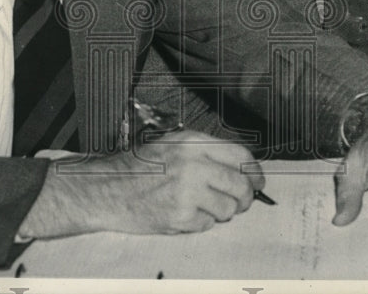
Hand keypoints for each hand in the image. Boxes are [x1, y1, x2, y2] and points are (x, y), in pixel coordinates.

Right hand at [19, 130, 263, 237]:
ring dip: (223, 212)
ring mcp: (187, 192)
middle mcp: (192, 164)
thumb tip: (243, 169)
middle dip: (245, 196)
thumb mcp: (172, 144)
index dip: (254, 171)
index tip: (258, 181)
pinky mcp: (180, 217)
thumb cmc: (141, 167)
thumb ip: (206, 152)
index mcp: (192, 142)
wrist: (108, 189)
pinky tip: (186, 214)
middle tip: (241, 201)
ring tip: (206, 207)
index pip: (241, 155)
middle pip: (240, 184)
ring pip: (229, 208)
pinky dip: (202, 223)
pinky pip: (208, 225)